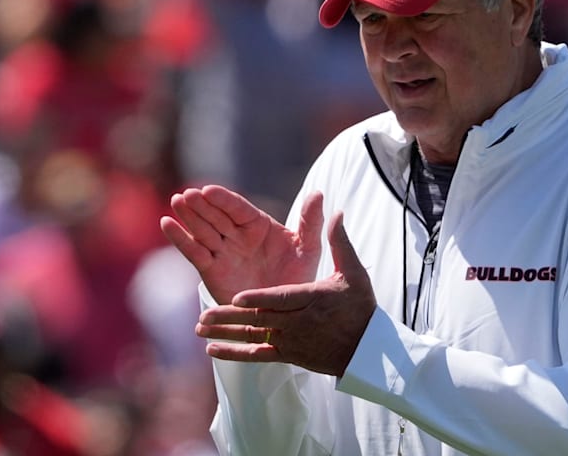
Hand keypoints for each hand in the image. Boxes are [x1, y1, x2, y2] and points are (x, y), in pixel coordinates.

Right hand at [160, 185, 324, 303]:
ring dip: (188, 216)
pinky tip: (167, 223)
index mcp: (259, 225)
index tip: (209, 191)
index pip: (238, 208)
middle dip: (202, 205)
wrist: (284, 313)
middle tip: (188, 194)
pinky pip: (194, 252)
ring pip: (203, 230)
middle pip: (216, 216)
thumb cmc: (298, 277)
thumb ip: (311, 223)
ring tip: (176, 201)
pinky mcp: (212, 270)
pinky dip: (180, 239)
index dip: (223, 200)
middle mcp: (238, 235)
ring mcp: (223, 251)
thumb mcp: (307, 250)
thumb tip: (319, 194)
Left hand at [194, 211, 377, 376]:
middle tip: (205, 315)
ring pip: (254, 337)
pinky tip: (212, 351)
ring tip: (201, 329)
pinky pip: (257, 356)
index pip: (281, 299)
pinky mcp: (288, 356)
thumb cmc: (358, 307)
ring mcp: (291, 342)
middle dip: (231, 317)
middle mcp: (298, 323)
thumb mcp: (352, 272)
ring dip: (226, 334)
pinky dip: (234, 354)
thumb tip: (336, 212)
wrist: (366, 348)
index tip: (237, 297)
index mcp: (311, 299)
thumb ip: (338, 242)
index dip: (259, 299)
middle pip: (261, 320)